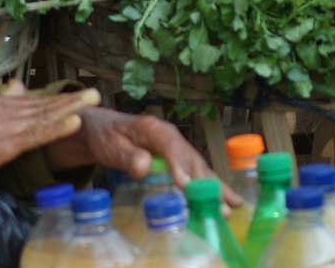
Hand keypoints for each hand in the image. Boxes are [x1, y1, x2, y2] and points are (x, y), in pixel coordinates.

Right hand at [0, 81, 101, 205]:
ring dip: (71, 108)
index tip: (75, 95)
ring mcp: (6, 124)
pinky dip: (56, 127)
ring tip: (92, 101)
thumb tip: (17, 86)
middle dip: (70, 99)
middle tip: (95, 92)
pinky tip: (73, 123)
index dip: (55, 98)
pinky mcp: (5, 142)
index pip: (32, 99)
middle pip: (43, 103)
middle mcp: (4, 107)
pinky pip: (36, 134)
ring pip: (45, 114)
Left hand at [44, 108, 239, 205]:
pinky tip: (220, 200)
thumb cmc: (106, 136)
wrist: (101, 130)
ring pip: (198, 166)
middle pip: (192, 158)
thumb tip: (144, 167)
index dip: (180, 165)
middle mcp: (170, 137)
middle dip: (207, 182)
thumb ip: (126, 156)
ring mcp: (175, 147)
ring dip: (214, 186)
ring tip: (233, 205)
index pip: (170, 146)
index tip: (186, 185)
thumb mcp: (110, 145)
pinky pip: (194, 172)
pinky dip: (207, 186)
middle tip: (222, 204)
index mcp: (154, 129)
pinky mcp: (175, 158)